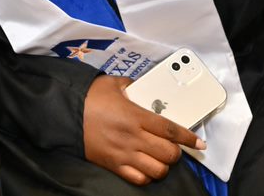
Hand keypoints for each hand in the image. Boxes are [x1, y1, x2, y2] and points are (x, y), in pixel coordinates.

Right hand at [83, 75, 203, 185]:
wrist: (64, 112)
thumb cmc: (88, 97)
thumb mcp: (112, 83)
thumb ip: (133, 86)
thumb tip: (144, 89)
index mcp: (135, 116)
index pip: (170, 129)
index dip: (188, 137)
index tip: (199, 143)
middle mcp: (132, 137)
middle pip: (168, 153)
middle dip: (176, 152)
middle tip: (174, 147)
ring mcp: (123, 154)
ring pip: (156, 170)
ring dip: (162, 165)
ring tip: (160, 158)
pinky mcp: (113, 165)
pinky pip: (138, 179)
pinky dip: (146, 176)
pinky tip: (146, 168)